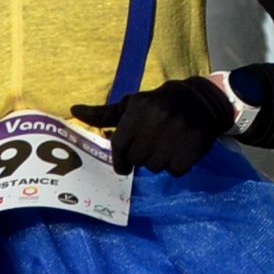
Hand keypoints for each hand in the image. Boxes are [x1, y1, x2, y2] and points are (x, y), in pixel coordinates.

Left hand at [76, 77, 236, 175]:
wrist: (200, 102)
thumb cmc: (157, 106)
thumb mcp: (131, 105)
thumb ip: (102, 114)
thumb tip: (73, 111)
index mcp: (138, 110)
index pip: (119, 145)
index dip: (119, 159)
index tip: (123, 166)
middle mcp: (156, 122)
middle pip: (136, 159)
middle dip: (140, 156)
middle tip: (150, 145)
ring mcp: (176, 136)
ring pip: (154, 167)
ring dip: (157, 161)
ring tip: (165, 145)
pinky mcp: (192, 149)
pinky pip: (174, 171)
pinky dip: (175, 166)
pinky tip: (179, 150)